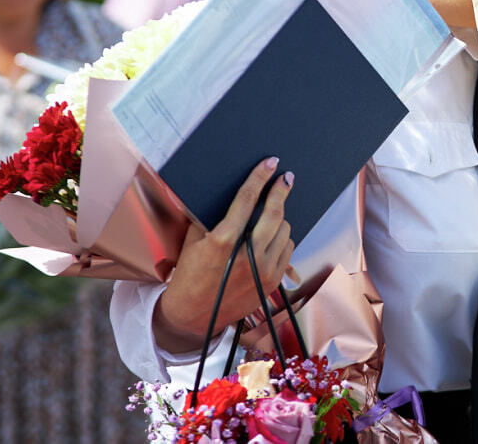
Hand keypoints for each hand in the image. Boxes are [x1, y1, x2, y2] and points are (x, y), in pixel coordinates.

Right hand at [154, 158, 295, 352]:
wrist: (195, 315)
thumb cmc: (190, 274)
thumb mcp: (193, 242)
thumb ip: (209, 217)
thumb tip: (225, 192)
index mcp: (223, 242)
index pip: (246, 200)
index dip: (259, 178)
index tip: (270, 164)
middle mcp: (247, 257)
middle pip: (274, 215)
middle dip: (280, 192)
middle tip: (285, 178)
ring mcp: (263, 271)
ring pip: (284, 231)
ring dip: (280, 218)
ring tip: (270, 214)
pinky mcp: (272, 282)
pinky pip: (287, 250)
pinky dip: (281, 239)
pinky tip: (271, 236)